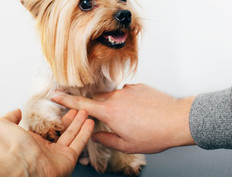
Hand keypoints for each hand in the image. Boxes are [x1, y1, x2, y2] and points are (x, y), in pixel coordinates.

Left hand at [0, 109, 93, 176]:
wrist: (22, 166)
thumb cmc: (11, 148)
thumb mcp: (1, 126)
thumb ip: (8, 117)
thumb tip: (16, 112)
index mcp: (31, 141)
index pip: (46, 127)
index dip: (54, 118)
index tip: (60, 108)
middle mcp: (45, 148)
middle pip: (61, 130)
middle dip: (70, 119)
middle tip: (77, 109)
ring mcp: (58, 154)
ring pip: (71, 135)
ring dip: (79, 123)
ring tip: (85, 111)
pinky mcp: (69, 158)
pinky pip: (79, 143)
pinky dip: (85, 132)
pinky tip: (90, 122)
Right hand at [52, 84, 194, 153]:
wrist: (177, 120)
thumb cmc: (153, 135)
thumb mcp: (126, 144)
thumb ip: (106, 139)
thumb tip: (94, 135)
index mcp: (109, 112)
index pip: (81, 104)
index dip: (66, 100)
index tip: (54, 94)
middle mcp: (116, 97)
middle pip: (97, 100)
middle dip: (98, 109)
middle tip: (110, 121)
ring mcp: (127, 90)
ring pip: (113, 97)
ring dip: (116, 107)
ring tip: (133, 119)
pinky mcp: (138, 86)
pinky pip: (127, 93)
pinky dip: (129, 102)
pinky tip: (141, 112)